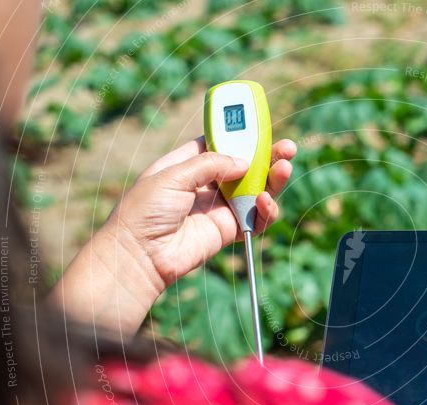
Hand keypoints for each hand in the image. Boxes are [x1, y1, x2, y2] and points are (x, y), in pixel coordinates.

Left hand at [112, 136, 296, 288]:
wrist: (140, 256)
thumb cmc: (144, 211)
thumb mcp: (172, 175)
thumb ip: (210, 165)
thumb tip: (244, 163)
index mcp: (187, 164)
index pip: (219, 143)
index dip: (239, 134)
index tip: (258, 126)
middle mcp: (205, 184)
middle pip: (244, 166)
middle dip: (266, 156)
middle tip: (287, 147)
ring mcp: (218, 208)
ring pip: (254, 190)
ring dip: (272, 180)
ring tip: (284, 168)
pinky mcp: (227, 230)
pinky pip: (254, 218)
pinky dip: (265, 210)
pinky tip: (264, 202)